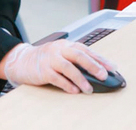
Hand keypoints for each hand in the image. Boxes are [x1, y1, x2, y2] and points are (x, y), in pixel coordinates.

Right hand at [1, 40, 117, 93]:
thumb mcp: (62, 54)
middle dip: (93, 66)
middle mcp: (60, 49)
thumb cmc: (46, 58)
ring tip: (89, 89)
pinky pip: (56, 78)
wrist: (22, 60)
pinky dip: (66, 84)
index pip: (87, 51)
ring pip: (68, 68)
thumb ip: (76, 59)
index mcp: (67, 45)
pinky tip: (74, 90)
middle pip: (79, 56)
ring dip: (80, 79)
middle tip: (104, 75)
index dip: (101, 59)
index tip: (113, 68)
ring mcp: (50, 59)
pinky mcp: (43, 70)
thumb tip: (97, 70)